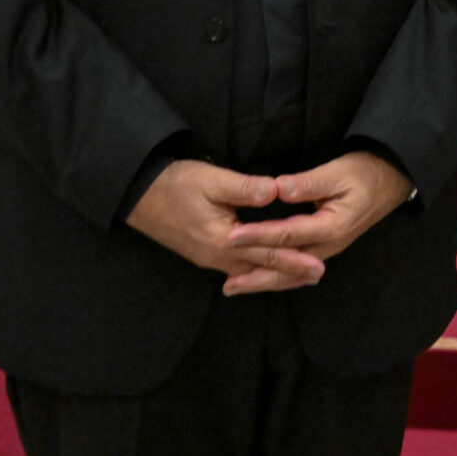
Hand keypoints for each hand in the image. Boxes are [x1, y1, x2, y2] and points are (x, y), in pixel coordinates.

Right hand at [126, 158, 324, 293]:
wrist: (139, 195)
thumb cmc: (176, 184)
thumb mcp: (211, 180)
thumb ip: (244, 188)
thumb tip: (275, 191)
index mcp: (222, 240)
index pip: (266, 254)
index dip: (293, 260)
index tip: (318, 266)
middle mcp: (216, 256)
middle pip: (260, 269)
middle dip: (289, 273)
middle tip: (317, 275)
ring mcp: (208, 257)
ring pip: (248, 271)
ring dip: (273, 272)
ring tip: (299, 275)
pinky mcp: (203, 252)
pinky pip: (236, 267)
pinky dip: (255, 269)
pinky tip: (264, 267)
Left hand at [222, 151, 416, 293]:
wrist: (390, 181)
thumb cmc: (364, 173)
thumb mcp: (337, 172)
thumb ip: (308, 183)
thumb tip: (278, 189)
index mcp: (331, 226)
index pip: (287, 234)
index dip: (257, 236)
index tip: (231, 237)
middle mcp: (329, 245)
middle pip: (288, 266)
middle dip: (257, 276)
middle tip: (228, 285)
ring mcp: (329, 249)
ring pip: (292, 272)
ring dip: (265, 281)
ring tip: (236, 287)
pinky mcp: (326, 248)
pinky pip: (298, 268)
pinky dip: (279, 276)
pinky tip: (263, 278)